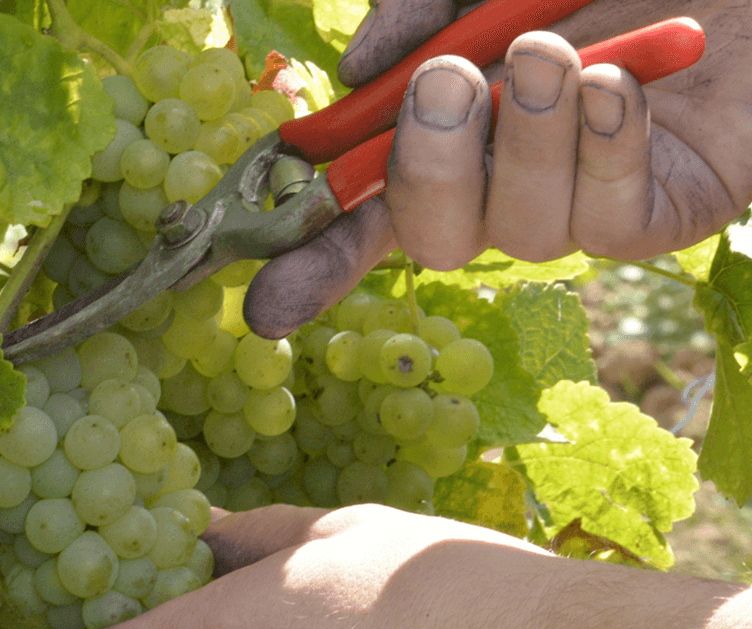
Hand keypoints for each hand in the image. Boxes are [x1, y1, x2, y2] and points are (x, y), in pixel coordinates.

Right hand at [242, 0, 751, 337]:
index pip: (366, 211)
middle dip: (424, 171)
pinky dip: (603, 148)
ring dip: (526, 138)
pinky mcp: (660, 214)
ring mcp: (579, 206)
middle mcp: (505, 181)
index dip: (313, 260)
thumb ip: (422, 10)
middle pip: (430, 237)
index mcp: (455, 130)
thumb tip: (363, 72)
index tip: (264, 302)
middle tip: (445, 84)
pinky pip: (610, 220)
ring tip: (551, 52)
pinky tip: (617, 84)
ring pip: (519, 229)